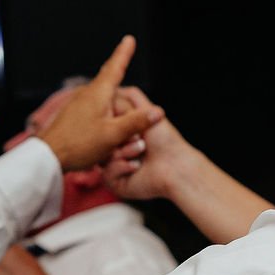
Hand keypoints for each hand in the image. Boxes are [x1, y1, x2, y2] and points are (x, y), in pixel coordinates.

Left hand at [29, 37, 164, 171]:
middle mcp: (88, 94)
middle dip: (127, 110)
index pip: (115, 67)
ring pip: (108, 108)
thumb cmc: (79, 144)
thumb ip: (136, 122)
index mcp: (98, 93)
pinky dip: (107, 128)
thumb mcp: (113, 135)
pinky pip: (99, 117)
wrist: (48, 156)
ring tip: (117, 144)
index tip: (129, 39)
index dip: (124, 53)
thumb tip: (157, 111)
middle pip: (116, 94)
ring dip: (117, 123)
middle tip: (130, 135)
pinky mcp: (76, 117)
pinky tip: (106, 143)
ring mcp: (80, 105)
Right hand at [101, 86, 193, 201]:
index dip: (110, 121)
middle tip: (139, 138)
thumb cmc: (164, 139)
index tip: (123, 120)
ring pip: (101, 157)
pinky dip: (121, 166)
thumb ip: (126, 97)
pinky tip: (136, 166)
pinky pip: (106, 173)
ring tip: (141, 151)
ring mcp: (115, 166)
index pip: (102, 124)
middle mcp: (116, 149)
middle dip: (120, 137)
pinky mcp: (116, 182)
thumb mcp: (145, 110)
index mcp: (122, 133)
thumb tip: (107, 92)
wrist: (174, 165)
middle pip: (99, 141)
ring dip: (123, 151)